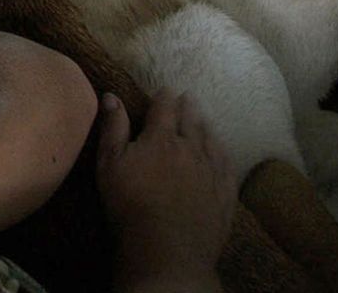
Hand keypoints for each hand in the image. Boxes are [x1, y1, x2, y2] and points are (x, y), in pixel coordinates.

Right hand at [97, 92, 234, 289]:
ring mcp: (211, 172)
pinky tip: (222, 150)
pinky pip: (227, 166)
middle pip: (191, 121)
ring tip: (204, 118)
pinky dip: (223, 152)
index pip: (164, 109)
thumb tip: (111, 95)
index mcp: (160, 139)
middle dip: (188, 107)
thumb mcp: (110, 164)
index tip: (166, 89)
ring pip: (211, 141)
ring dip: (206, 126)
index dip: (164, 97)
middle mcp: (190, 149)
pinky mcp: (224, 194)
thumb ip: (113, 128)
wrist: (167, 248)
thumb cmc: (130, 204)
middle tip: (188, 97)